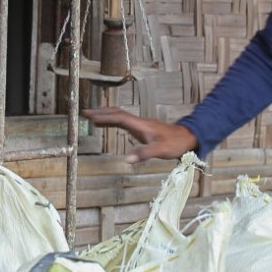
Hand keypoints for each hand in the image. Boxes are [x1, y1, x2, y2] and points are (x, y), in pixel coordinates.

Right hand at [82, 106, 198, 162]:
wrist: (187, 137)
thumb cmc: (175, 144)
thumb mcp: (161, 151)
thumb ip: (144, 153)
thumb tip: (127, 159)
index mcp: (141, 125)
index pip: (119, 118)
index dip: (104, 117)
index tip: (90, 116)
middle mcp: (139, 122)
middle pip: (117, 113)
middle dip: (101, 112)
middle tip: (85, 113)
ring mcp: (140, 124)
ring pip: (119, 116)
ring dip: (105, 115)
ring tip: (91, 117)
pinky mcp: (142, 128)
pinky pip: (124, 122)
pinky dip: (113, 121)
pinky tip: (107, 125)